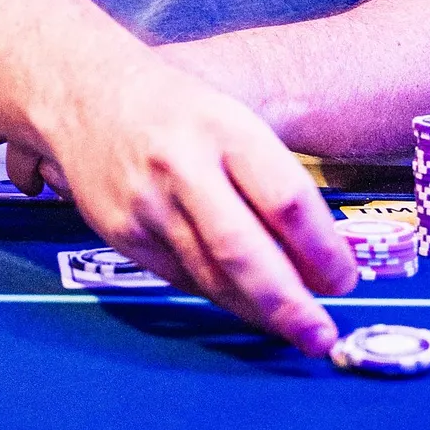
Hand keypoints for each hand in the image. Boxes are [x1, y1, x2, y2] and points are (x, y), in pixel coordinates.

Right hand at [0, 52, 353, 354]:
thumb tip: (324, 254)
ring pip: (211, 276)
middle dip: (288, 303)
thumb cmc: (175, 108)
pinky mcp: (123, 234)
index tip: (344, 278)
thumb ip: (274, 182)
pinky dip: (220, 296)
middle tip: (320, 334)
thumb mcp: (234, 120)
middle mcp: (182, 167)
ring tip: (294, 328)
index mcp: (223, 128)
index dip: (322, 249)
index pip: (285, 199)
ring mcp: (147, 205)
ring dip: (257, 311)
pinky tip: (246, 304)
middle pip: (243, 250)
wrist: (84, 95)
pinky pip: (183, 278)